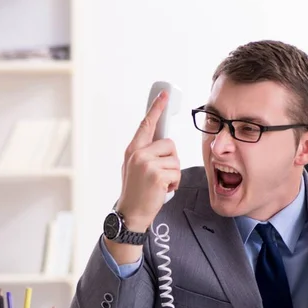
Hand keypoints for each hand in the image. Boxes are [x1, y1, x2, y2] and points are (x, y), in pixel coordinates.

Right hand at [116, 91, 180, 232]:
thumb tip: (163, 143)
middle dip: (171, 160)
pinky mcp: (157, 175)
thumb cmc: (137, 191)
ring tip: (160, 183)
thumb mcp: (135, 167)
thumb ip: (146, 153)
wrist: (131, 214)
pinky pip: (177, 172)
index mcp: (133, 150)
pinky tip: (162, 190)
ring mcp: (147, 164)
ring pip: (175, 159)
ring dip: (173, 173)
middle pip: (170, 144)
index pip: (146, 124)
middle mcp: (138, 154)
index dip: (156, 108)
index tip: (165, 94)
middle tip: (160, 174)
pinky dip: (174, 183)